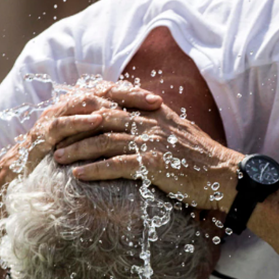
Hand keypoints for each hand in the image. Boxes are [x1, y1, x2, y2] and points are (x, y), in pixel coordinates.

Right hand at [2, 82, 163, 176]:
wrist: (19, 180)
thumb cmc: (58, 168)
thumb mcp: (86, 154)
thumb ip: (106, 145)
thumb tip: (137, 146)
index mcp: (80, 111)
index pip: (112, 95)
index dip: (135, 96)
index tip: (160, 102)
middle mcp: (67, 109)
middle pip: (102, 93)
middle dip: (129, 97)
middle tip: (154, 102)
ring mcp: (53, 119)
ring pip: (82, 103)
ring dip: (108, 104)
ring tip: (132, 109)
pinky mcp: (40, 134)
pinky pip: (61, 124)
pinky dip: (79, 120)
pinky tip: (97, 121)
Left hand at [50, 103, 241, 211]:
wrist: (225, 176)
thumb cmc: (200, 159)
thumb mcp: (176, 132)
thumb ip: (154, 124)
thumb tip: (134, 125)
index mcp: (153, 112)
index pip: (112, 102)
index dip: (86, 108)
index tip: (66, 116)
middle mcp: (150, 122)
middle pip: (101, 119)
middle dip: (74, 128)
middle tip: (53, 138)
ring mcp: (152, 142)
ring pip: (104, 141)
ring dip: (77, 149)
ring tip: (57, 158)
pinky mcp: (154, 165)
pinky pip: (117, 165)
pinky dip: (94, 169)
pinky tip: (78, 175)